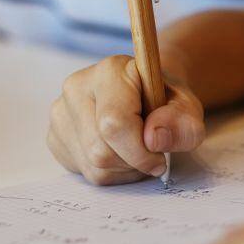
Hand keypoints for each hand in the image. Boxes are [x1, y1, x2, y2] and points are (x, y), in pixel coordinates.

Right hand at [47, 55, 205, 184]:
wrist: (145, 93)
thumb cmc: (166, 100)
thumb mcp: (187, 108)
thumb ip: (182, 122)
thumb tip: (154, 140)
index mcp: (110, 71)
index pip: (114, 123)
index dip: (140, 151)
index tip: (160, 157)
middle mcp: (76, 87)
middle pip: (101, 150)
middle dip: (134, 162)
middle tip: (152, 152)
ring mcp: (60, 112)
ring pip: (93, 166)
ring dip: (124, 169)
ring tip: (137, 149)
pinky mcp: (55, 136)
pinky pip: (84, 172)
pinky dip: (110, 173)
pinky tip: (120, 153)